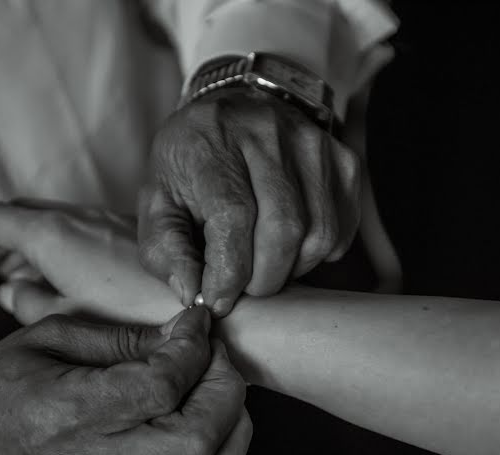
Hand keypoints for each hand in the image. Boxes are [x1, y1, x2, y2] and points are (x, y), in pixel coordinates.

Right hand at [0, 200, 181, 325]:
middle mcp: (77, 219)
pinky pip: (73, 233)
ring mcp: (103, 223)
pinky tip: (52, 281)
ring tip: (4, 279)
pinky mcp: (125, 235)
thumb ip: (30, 303)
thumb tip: (9, 293)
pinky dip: (49, 251)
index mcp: (55, 236)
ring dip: (19, 247)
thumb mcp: (69, 319)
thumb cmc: (138, 320)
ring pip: (46, 224)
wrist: (205, 311)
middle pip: (17, 218)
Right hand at [0, 307, 250, 454]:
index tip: (196, 322)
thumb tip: (183, 335)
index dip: (193, 349)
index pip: (161, 388)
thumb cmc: (6, 383)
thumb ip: (120, 337)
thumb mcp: (48, 336)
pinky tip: (199, 412)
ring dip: (231, 428)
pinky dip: (217, 448)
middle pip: (199, 442)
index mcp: (70, 411)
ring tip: (214, 390)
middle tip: (213, 356)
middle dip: (225, 389)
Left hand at [139, 87, 360, 315]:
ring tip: (266, 264)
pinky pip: (341, 227)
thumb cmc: (191, 165)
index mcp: (211, 143)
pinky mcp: (341, 158)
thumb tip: (190, 292)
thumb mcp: (158, 202)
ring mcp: (311, 143)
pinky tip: (292, 245)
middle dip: (264, 278)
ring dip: (293, 268)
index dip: (229, 271)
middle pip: (283, 229)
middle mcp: (266, 134)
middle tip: (245, 287)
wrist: (232, 109)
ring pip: (318, 233)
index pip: (233, 217)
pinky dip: (319, 252)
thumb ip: (165, 250)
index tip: (218, 299)